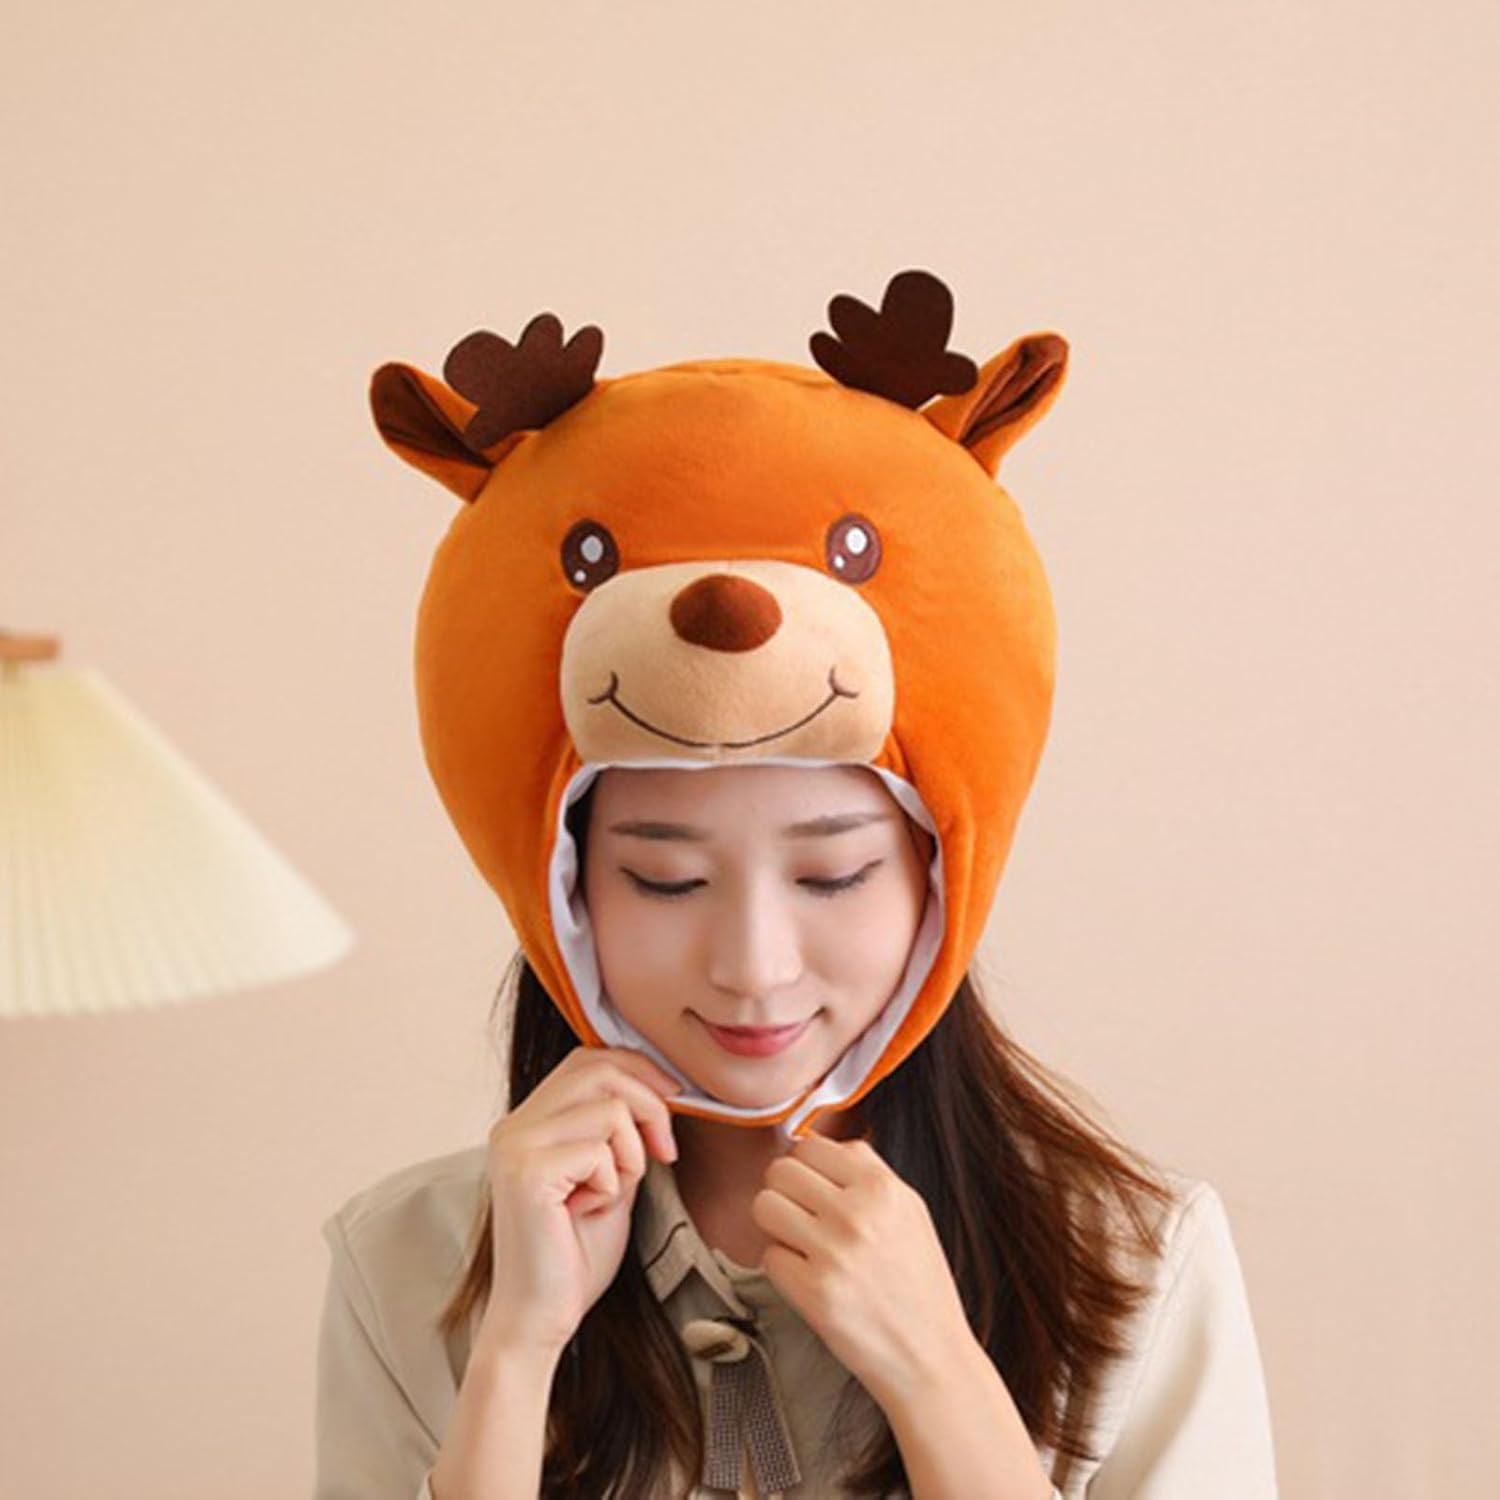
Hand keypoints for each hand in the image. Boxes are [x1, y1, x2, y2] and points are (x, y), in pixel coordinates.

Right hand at [480, 1046, 681, 1356]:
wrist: (541, 1320)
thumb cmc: (575, 1255)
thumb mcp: (609, 1175)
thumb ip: (622, 1131)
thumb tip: (665, 1085)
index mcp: (527, 1121)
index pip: (587, 1059)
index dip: (639, 1070)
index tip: (673, 1102)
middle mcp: (513, 1126)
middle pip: (600, 1069)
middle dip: (650, 1104)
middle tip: (665, 1152)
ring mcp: (514, 1146)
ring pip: (609, 1108)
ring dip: (631, 1153)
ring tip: (611, 1193)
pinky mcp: (526, 1173)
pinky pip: (601, 1152)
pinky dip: (613, 1183)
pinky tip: (589, 1212)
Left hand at [750, 1133, 973, 1408]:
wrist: (931, 1357)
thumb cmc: (918, 1284)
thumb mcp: (910, 1211)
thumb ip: (867, 1172)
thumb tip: (818, 1145)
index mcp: (883, 1187)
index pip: (809, 1145)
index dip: (806, 1166)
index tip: (813, 1187)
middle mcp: (857, 1214)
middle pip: (779, 1170)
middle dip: (785, 1192)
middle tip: (802, 1217)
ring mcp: (833, 1253)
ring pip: (764, 1206)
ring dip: (777, 1226)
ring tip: (802, 1245)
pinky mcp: (813, 1293)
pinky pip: (768, 1255)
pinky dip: (784, 1268)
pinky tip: (810, 1279)